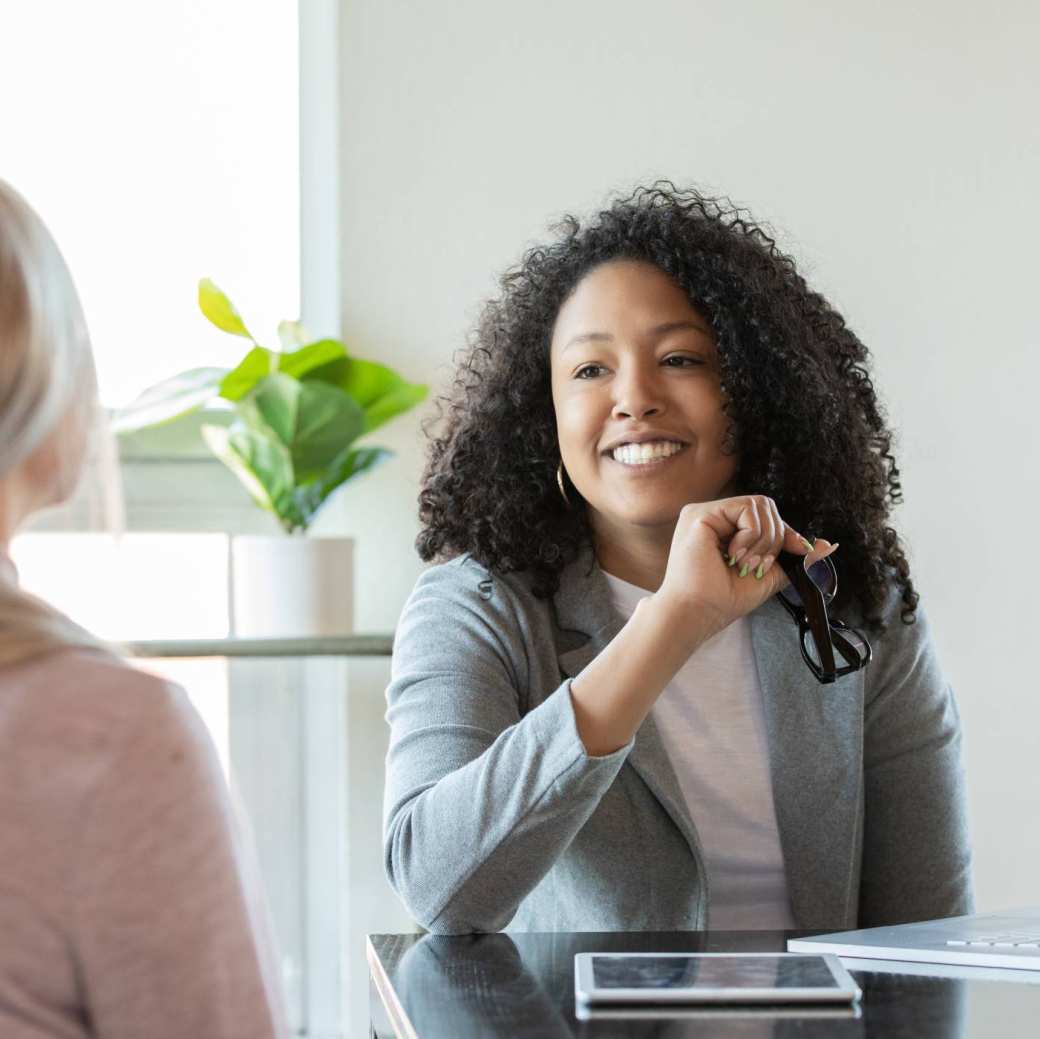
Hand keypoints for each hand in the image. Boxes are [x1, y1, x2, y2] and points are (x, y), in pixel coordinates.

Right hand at [655, 495, 836, 643]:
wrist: (699, 614)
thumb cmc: (723, 600)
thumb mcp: (769, 575)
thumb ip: (794, 557)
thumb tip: (826, 545)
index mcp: (725, 530)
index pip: (765, 517)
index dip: (785, 533)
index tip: (799, 551)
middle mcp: (713, 518)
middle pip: (766, 507)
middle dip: (774, 539)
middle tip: (758, 567)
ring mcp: (705, 513)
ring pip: (759, 505)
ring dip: (762, 540)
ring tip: (744, 564)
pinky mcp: (700, 514)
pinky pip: (746, 509)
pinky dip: (751, 536)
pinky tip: (733, 556)